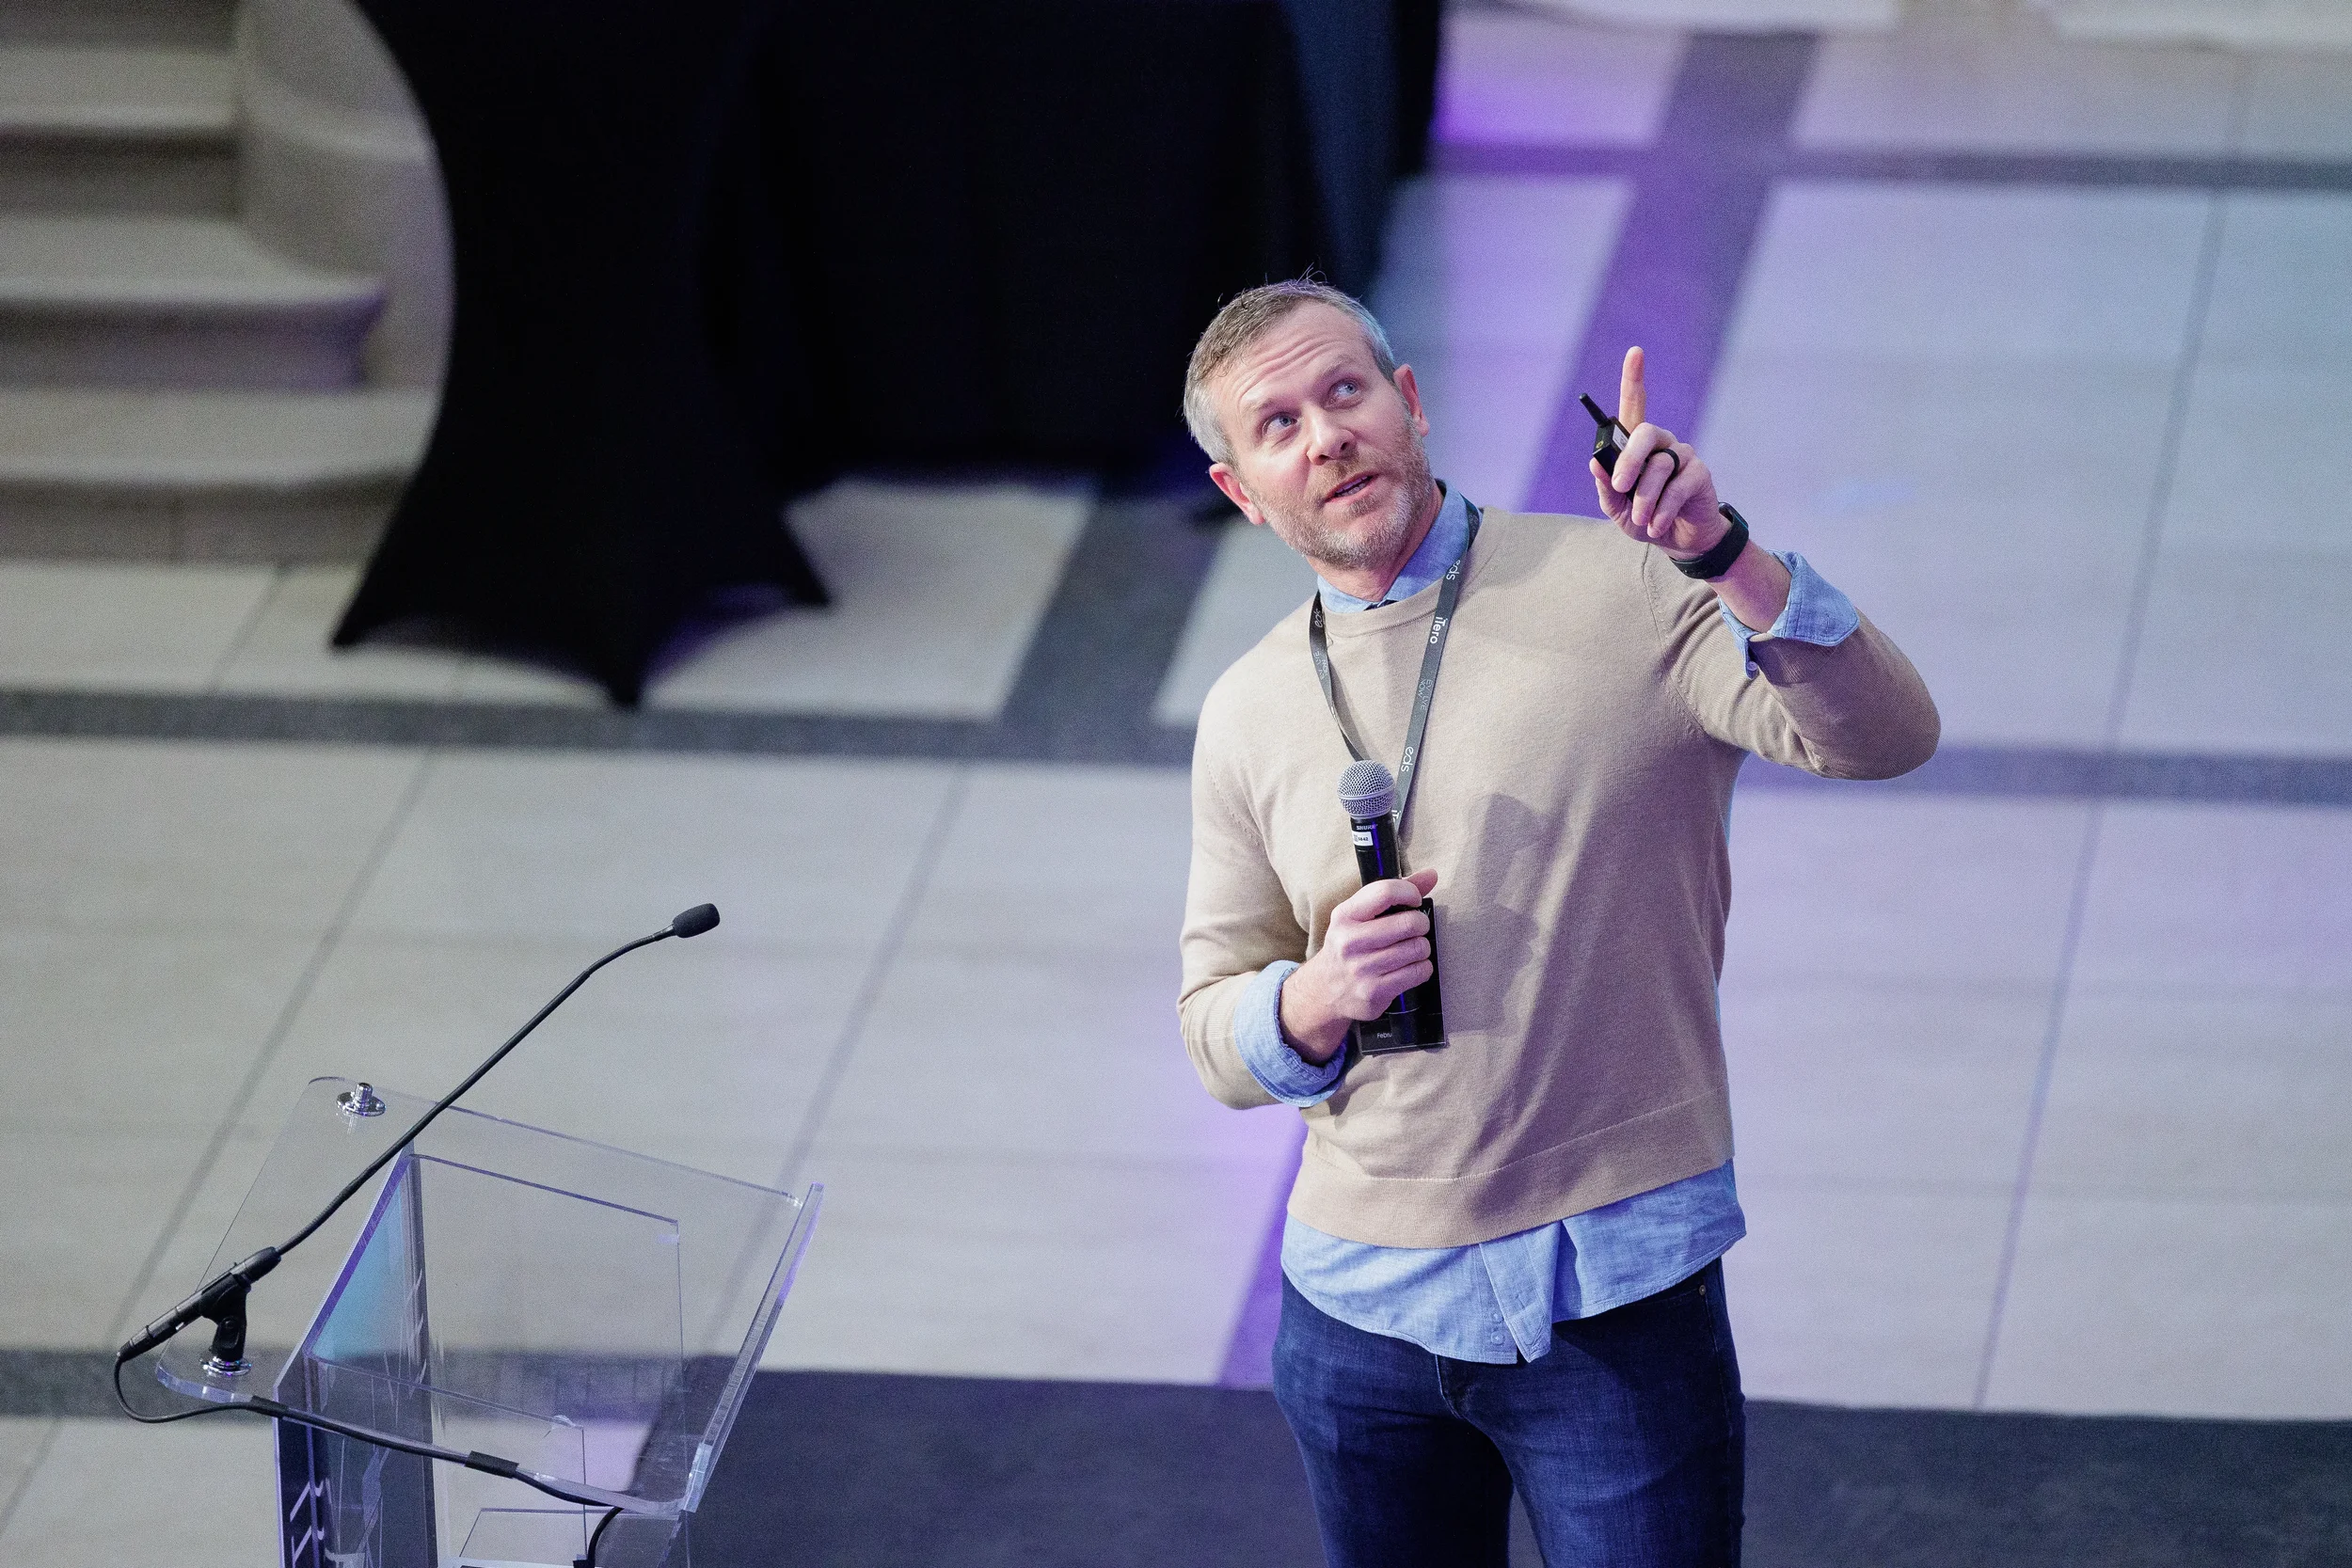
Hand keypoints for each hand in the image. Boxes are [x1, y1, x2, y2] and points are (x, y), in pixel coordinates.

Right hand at [1280, 868, 1439, 1064]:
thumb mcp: (1360, 915)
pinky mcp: (1374, 992)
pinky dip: (1422, 968)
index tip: (1414, 901)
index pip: (1385, 892)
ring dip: (1422, 947)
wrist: (1324, 990)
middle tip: (1416, 928)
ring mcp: (1362, 969)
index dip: (1410, 892)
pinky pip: (1419, 972)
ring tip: (1410, 949)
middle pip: (1409, 923)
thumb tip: (1432, 874)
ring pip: (1418, 948)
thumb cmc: (1349, 945)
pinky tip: (1409, 967)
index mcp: (1345, 915)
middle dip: (1421, 924)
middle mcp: (1350, 942)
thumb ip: (1395, 893)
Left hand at [1588, 346, 1729, 559]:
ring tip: (1640, 520)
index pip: (1634, 406)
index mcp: (1637, 446)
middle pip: (1645, 433)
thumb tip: (1595, 462)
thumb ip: (1606, 487)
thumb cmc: (1643, 520)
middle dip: (1629, 460)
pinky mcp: (1699, 473)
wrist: (1678, 541)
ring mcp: (1682, 456)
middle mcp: (1661, 443)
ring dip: (1644, 498)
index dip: (1634, 378)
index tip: (1635, 352)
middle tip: (1620, 486)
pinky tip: (1656, 524)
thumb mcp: (1616, 508)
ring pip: (1659, 467)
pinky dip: (1662, 509)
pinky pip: (1677, 487)